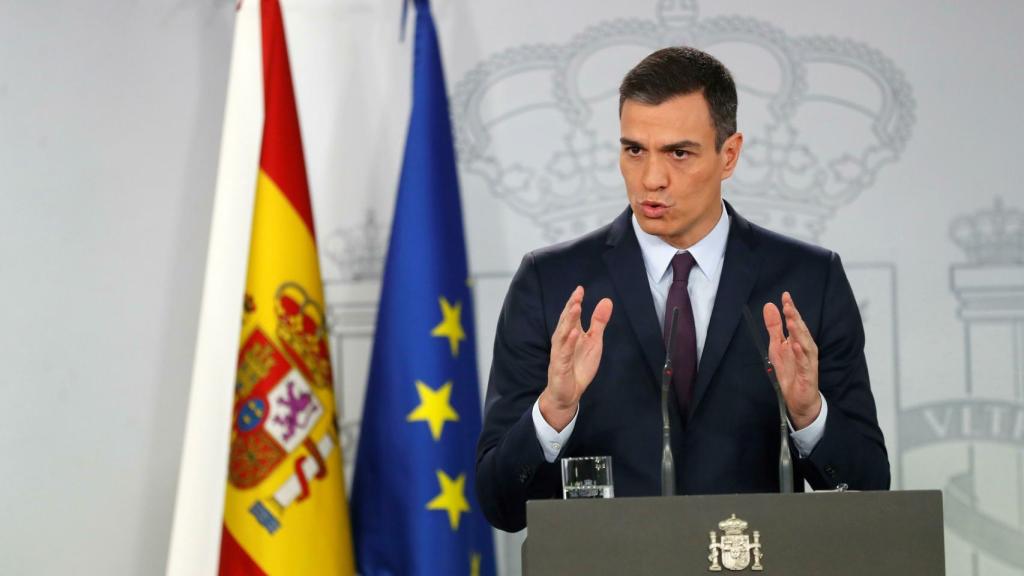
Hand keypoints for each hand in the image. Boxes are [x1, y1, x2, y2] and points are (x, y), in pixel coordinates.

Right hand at [539, 286, 613, 430]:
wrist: (568, 393)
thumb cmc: (578, 366)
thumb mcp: (594, 342)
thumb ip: (598, 322)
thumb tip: (606, 301)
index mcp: (570, 334)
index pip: (571, 315)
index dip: (574, 302)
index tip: (580, 289)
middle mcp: (563, 341)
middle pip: (566, 322)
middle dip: (571, 308)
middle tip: (578, 294)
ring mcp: (560, 354)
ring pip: (563, 335)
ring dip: (568, 321)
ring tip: (575, 308)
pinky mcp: (560, 367)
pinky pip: (564, 353)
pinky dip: (569, 343)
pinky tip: (574, 333)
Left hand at [762, 291, 820, 429]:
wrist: (798, 399)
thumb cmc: (790, 370)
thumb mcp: (776, 347)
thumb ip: (774, 327)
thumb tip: (770, 305)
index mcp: (798, 340)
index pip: (795, 322)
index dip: (791, 309)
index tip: (785, 295)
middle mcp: (805, 348)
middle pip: (801, 330)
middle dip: (795, 317)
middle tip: (788, 305)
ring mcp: (808, 361)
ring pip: (805, 344)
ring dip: (799, 333)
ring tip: (792, 321)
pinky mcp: (808, 374)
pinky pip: (805, 363)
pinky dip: (801, 354)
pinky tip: (796, 346)